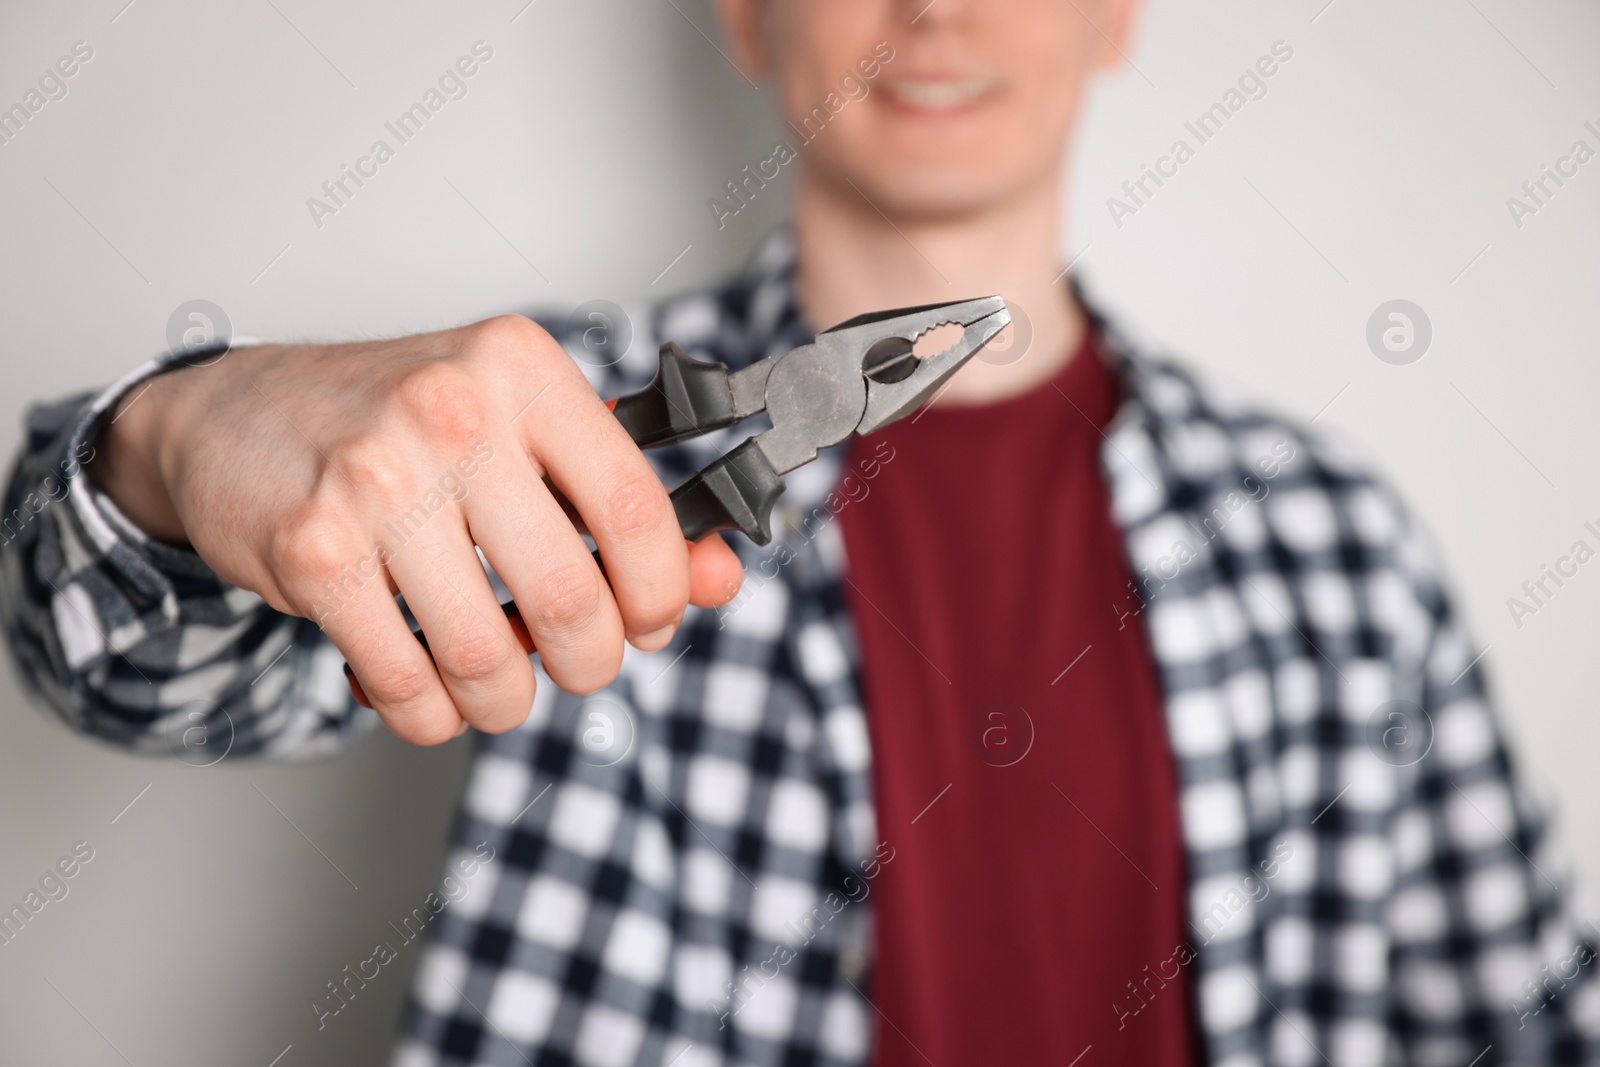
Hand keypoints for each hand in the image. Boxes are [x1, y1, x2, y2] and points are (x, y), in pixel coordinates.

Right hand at [90, 315, 742, 743]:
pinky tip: (429, 686)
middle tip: (575, 662)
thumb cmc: (398, 423)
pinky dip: (431, 713)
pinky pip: (407, 683)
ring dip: (505, 699)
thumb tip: (718, 577)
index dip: (664, 591)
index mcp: (523, 370)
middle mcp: (454, 412)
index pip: (639, 511)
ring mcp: (376, 480)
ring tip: (497, 682)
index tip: (651, 617)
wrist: (236, 414)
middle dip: (588, 662)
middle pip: (572, 601)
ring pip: (486, 658)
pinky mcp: (313, 550)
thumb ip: (622, 504)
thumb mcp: (521, 430)